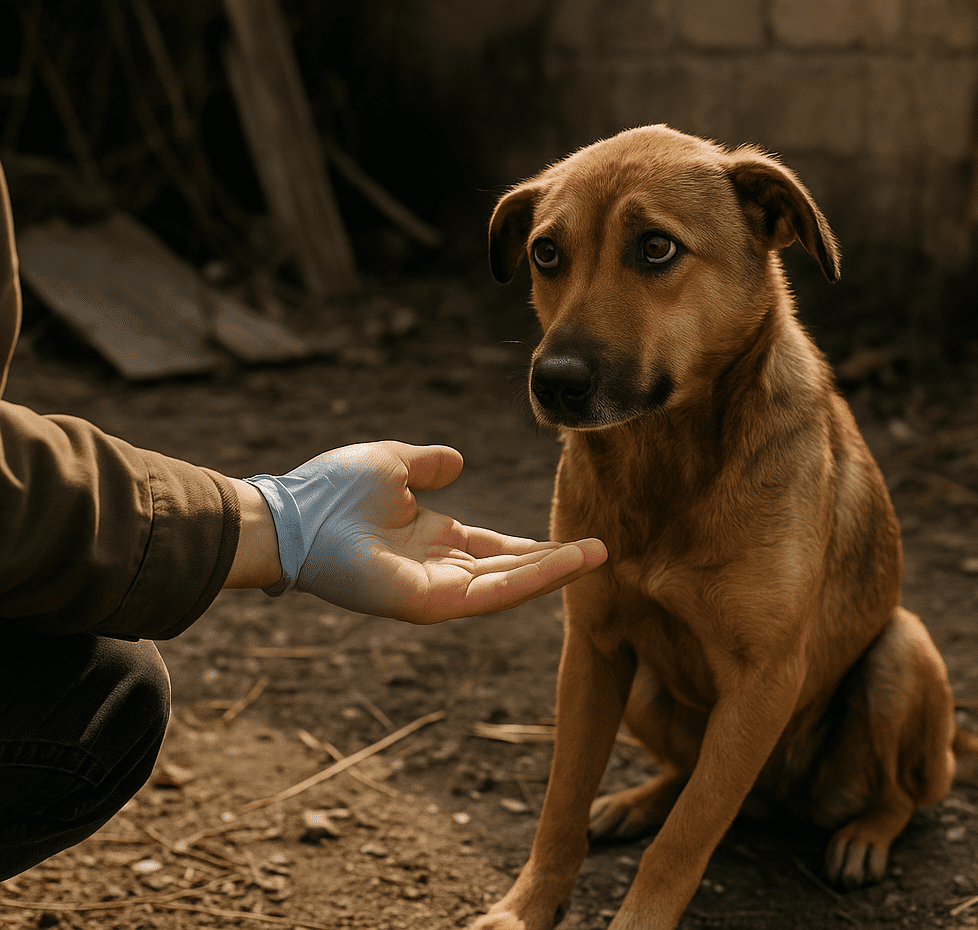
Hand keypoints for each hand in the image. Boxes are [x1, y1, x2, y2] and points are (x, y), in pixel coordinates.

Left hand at [237, 441, 605, 622]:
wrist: (292, 515)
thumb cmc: (331, 489)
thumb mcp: (393, 464)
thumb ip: (426, 463)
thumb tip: (458, 462)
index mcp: (432, 538)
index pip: (494, 549)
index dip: (533, 546)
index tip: (572, 539)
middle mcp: (438, 568)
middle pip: (509, 571)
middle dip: (554, 563)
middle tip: (599, 552)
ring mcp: (434, 590)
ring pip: (507, 586)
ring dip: (552, 573)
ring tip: (595, 557)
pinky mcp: (428, 603)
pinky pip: (488, 594)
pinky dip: (529, 581)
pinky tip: (562, 565)